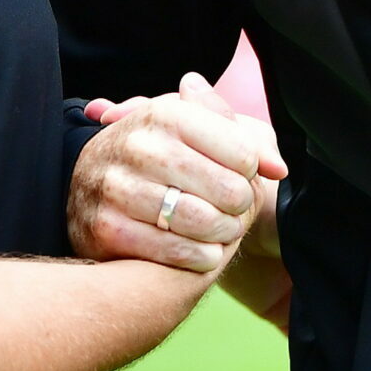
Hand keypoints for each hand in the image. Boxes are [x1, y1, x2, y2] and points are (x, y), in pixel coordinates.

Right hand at [71, 74, 287, 272]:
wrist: (94, 183)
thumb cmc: (165, 154)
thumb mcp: (203, 129)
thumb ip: (248, 138)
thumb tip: (277, 167)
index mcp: (165, 113)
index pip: (243, 151)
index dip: (252, 170)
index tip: (240, 174)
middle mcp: (138, 146)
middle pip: (228, 190)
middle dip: (240, 206)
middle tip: (232, 208)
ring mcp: (118, 187)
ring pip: (204, 222)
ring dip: (223, 233)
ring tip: (220, 229)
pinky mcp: (107, 227)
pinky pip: (176, 251)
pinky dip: (199, 256)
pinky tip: (201, 249)